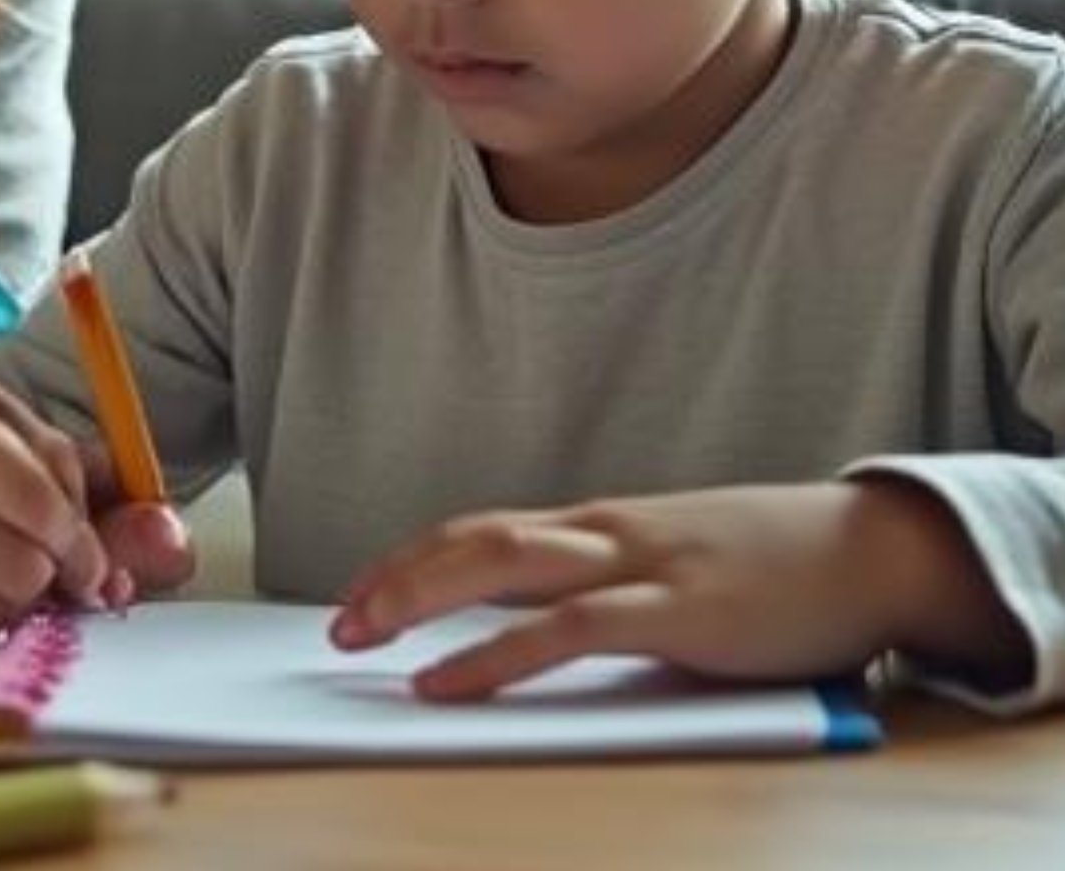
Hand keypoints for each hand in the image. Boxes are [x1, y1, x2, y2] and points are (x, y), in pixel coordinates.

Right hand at [0, 362, 197, 616]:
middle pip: (27, 569)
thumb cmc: (0, 494)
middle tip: (47, 566)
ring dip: (24, 604)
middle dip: (54, 578)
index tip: (83, 548)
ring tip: (6, 575)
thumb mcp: (61, 480)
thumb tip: (172, 543)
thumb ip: (124, 511)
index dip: (78, 540)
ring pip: (4, 608)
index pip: (41, 505)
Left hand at [329, 479, 1026, 699]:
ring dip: (421, 598)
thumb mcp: (679, 572)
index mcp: (602, 527)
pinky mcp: (677, 611)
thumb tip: (552, 630)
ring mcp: (638, 566)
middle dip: (397, 576)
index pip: (485, 529)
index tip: (363, 590)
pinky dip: (496, 655)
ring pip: (502, 566)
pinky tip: (446, 681)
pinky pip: (565, 632)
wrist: (872, 548)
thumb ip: (619, 592)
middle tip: (337, 625)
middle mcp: (605, 534)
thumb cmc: (776, 569)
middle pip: (474, 539)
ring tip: (362, 638)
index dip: (417, 557)